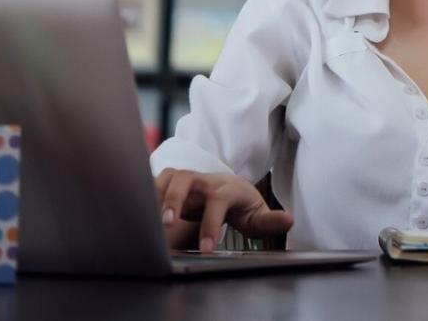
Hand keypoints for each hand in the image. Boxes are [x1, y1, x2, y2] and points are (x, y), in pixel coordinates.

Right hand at [153, 169, 292, 251]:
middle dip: (175, 199)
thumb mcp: (257, 215)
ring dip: (156, 195)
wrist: (229, 188)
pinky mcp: (172, 180)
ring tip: (148, 219)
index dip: (211, 225)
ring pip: (169, 177)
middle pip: (187, 180)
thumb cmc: (242, 207)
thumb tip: (289, 220)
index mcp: (227, 189)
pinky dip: (146, 192)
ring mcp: (187, 178)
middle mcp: (205, 180)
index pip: (218, 202)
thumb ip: (269, 221)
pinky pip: (156, 180)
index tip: (206, 250)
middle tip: (166, 224)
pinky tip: (138, 211)